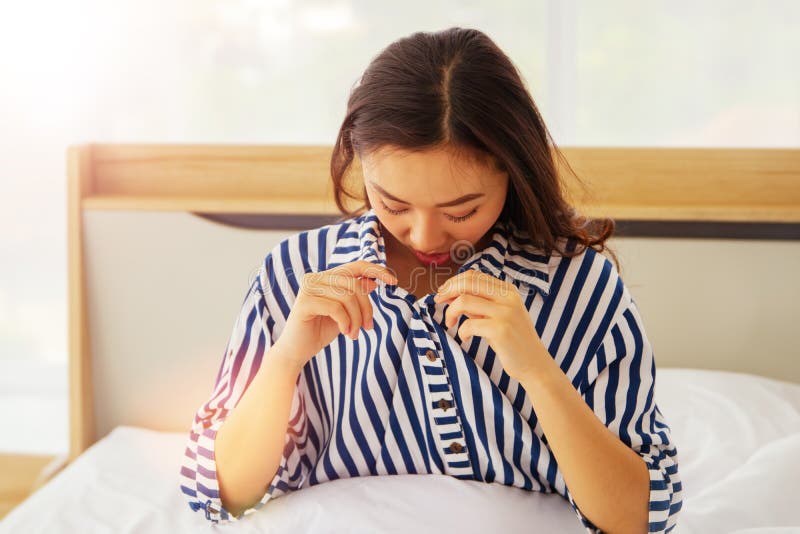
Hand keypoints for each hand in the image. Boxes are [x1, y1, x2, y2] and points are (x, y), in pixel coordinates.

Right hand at [273, 260, 396, 368]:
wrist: (296, 351)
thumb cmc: (320, 331)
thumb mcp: (345, 312)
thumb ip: (355, 297)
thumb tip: (373, 282)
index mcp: (326, 277)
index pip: (356, 266)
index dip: (377, 271)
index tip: (394, 283)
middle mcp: (315, 277)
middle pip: (355, 284)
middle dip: (366, 308)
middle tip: (368, 328)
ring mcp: (308, 288)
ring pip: (347, 296)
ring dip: (356, 318)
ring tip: (354, 334)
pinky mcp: (304, 302)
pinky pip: (336, 308)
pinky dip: (345, 322)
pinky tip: (345, 333)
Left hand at [434, 269, 548, 380]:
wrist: (534, 363)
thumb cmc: (511, 340)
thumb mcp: (495, 316)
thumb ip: (476, 304)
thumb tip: (448, 294)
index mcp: (507, 290)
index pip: (474, 276)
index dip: (454, 282)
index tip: (443, 293)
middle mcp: (507, 297)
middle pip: (467, 282)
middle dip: (447, 291)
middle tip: (439, 302)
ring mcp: (505, 313)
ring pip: (464, 301)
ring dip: (450, 312)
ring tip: (451, 323)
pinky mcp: (501, 330)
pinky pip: (469, 324)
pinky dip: (461, 331)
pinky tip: (465, 338)